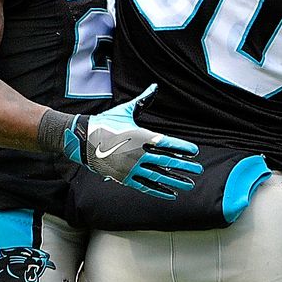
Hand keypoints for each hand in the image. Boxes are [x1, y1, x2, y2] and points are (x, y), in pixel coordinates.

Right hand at [59, 85, 202, 198]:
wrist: (83, 139)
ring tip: (189, 184)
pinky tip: (171, 194)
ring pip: (158, 176)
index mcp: (140, 135)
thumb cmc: (106, 122)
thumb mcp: (125, 110)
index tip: (195, 151)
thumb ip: (143, 100)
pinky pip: (145, 186)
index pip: (166, 142)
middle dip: (184, 166)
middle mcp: (137, 153)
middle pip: (166, 161)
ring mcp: (131, 167)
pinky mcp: (124, 177)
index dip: (182, 147)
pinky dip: (159, 190)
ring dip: (176, 181)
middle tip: (199, 169)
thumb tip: (154, 87)